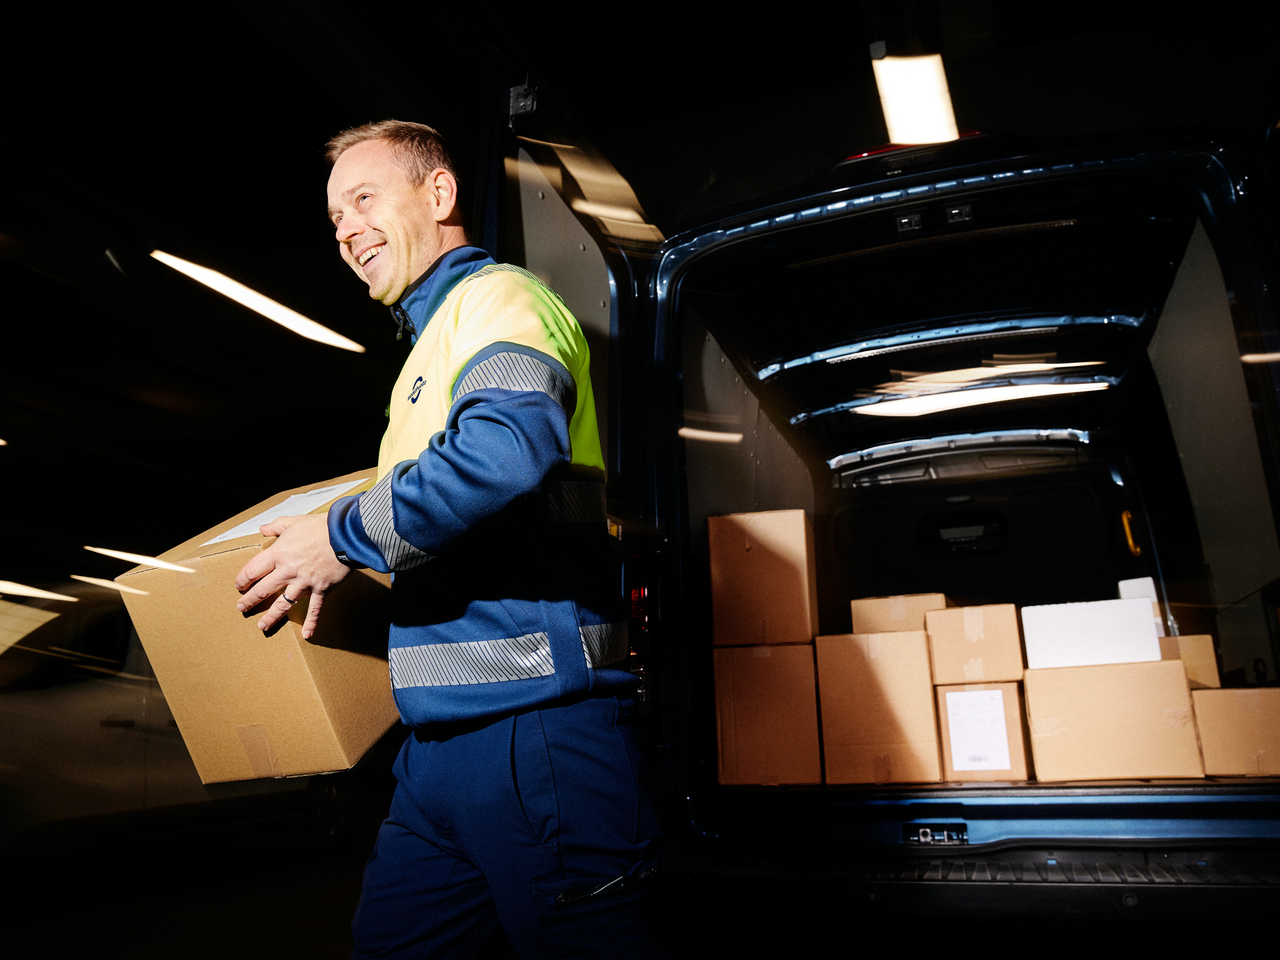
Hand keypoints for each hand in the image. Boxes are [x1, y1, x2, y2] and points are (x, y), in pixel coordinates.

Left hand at [233, 513, 350, 638]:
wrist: (345, 535)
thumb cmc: (320, 527)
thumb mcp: (294, 521)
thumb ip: (276, 526)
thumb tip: (263, 529)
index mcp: (279, 554)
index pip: (253, 570)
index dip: (243, 579)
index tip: (239, 585)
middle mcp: (288, 571)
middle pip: (263, 590)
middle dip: (251, 600)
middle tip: (242, 608)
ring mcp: (304, 583)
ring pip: (284, 604)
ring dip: (271, 616)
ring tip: (262, 626)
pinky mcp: (321, 589)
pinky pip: (315, 609)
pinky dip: (312, 622)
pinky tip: (307, 634)